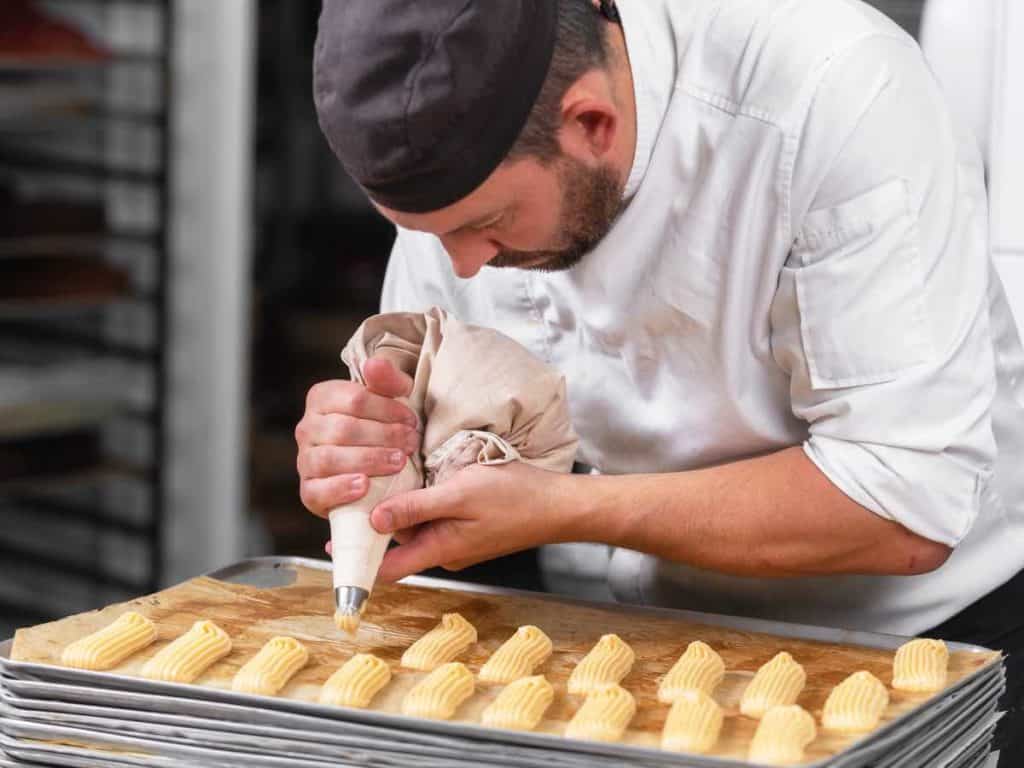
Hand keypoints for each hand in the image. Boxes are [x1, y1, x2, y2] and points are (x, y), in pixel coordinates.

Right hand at [296, 357, 420, 517]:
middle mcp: (307, 427)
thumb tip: (374, 364)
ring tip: (399, 462)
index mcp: (322, 398)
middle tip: (412, 443)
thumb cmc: (382, 427)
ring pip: (330, 458)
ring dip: (369, 460)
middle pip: (344, 429)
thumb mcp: (390, 400)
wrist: (376, 472)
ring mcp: (305, 460)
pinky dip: (340, 488)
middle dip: (384, 436)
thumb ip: (386, 380)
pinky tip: (364, 486)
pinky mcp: (309, 492)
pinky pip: (318, 491)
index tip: (411, 420)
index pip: (355, 399)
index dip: (387, 409)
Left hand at [365, 461, 579, 581]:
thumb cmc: (515, 496)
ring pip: (416, 528)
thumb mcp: (460, 494)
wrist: (559, 504)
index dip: (359, 560)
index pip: (388, 567)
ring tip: (379, 479)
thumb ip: (416, 508)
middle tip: (352, 493)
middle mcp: (445, 551)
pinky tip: (416, 479)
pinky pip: (434, 519)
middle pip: (398, 543)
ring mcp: (458, 541)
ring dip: (399, 509)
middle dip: (375, 523)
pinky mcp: (469, 528)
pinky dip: (420, 504)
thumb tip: (374, 520)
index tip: (332, 547)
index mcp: (440, 549)